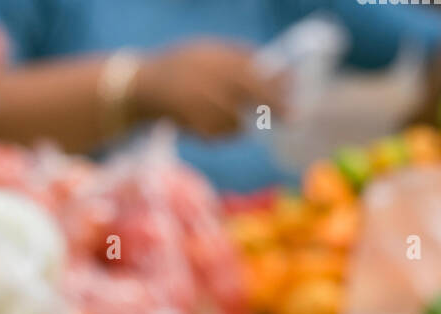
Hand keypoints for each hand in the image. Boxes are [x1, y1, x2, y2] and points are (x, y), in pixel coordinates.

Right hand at [132, 39, 281, 137]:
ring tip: (234, 113)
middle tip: (292, 116)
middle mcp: (210, 85)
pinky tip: (215, 120)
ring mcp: (203, 110)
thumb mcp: (211, 50)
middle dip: (275, 108)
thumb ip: (240, 57)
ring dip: (244, 121)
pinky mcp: (196, 130)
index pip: (255, 75)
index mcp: (215, 62)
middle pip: (252, 99)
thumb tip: (275, 69)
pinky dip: (226, 130)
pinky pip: (223, 135)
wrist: (146, 87)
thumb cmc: (185, 65)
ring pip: (238, 122)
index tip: (294, 88)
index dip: (277, 84)